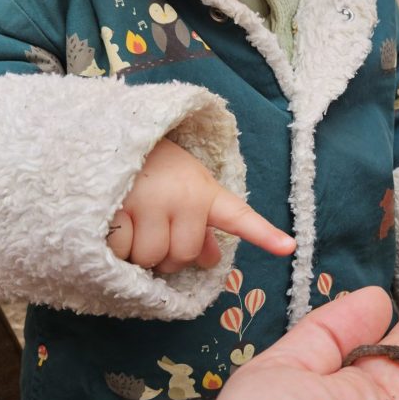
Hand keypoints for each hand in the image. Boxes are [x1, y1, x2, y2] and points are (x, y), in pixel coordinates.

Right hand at [107, 138, 294, 273]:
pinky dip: (115, 247)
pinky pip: (121, 252)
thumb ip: (200, 225)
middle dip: (168, 255)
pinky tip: (114, 222)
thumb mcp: (185, 189)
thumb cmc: (154, 170)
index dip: (263, 234)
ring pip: (151, 258)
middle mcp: (182, 197)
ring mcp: (149, 202)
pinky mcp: (116, 209)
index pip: (237, 215)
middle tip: (155, 229)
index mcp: (203, 192)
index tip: (288, 247)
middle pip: (182, 257)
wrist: (110, 138)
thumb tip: (210, 261)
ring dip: (139, 253)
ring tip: (133, 223)